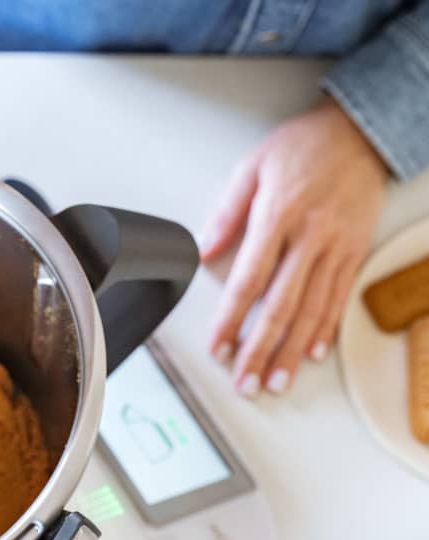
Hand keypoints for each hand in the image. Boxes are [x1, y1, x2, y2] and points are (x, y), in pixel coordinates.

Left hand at [199, 97, 387, 396]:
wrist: (359, 133)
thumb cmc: (303, 147)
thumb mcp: (253, 167)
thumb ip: (227, 212)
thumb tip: (203, 250)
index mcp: (278, 217)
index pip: (248, 281)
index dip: (230, 320)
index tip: (218, 348)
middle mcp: (309, 238)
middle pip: (280, 306)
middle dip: (260, 349)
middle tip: (246, 382)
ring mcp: (336, 248)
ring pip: (312, 310)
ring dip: (291, 351)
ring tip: (277, 381)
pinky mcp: (355, 251)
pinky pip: (339, 297)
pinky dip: (325, 329)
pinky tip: (312, 353)